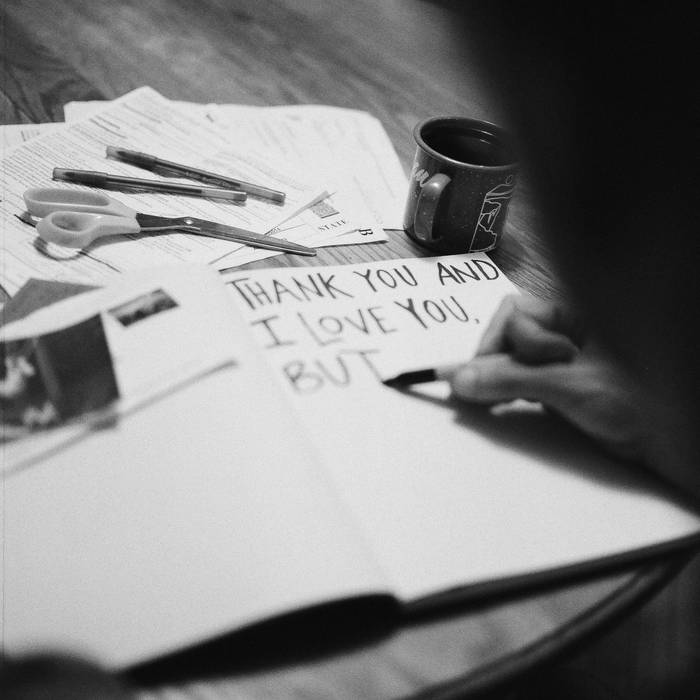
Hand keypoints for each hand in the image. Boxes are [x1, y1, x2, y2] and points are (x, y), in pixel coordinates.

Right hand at [443, 294, 651, 463]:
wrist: (669, 442)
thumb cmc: (635, 402)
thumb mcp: (568, 386)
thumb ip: (511, 379)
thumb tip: (459, 378)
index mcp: (574, 315)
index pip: (515, 314)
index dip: (499, 341)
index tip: (490, 374)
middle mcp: (563, 333)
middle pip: (507, 335)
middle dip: (498, 362)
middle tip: (492, 393)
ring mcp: (558, 360)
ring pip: (510, 360)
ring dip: (501, 379)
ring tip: (505, 402)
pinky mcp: (557, 386)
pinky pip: (519, 380)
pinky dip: (508, 393)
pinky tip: (507, 405)